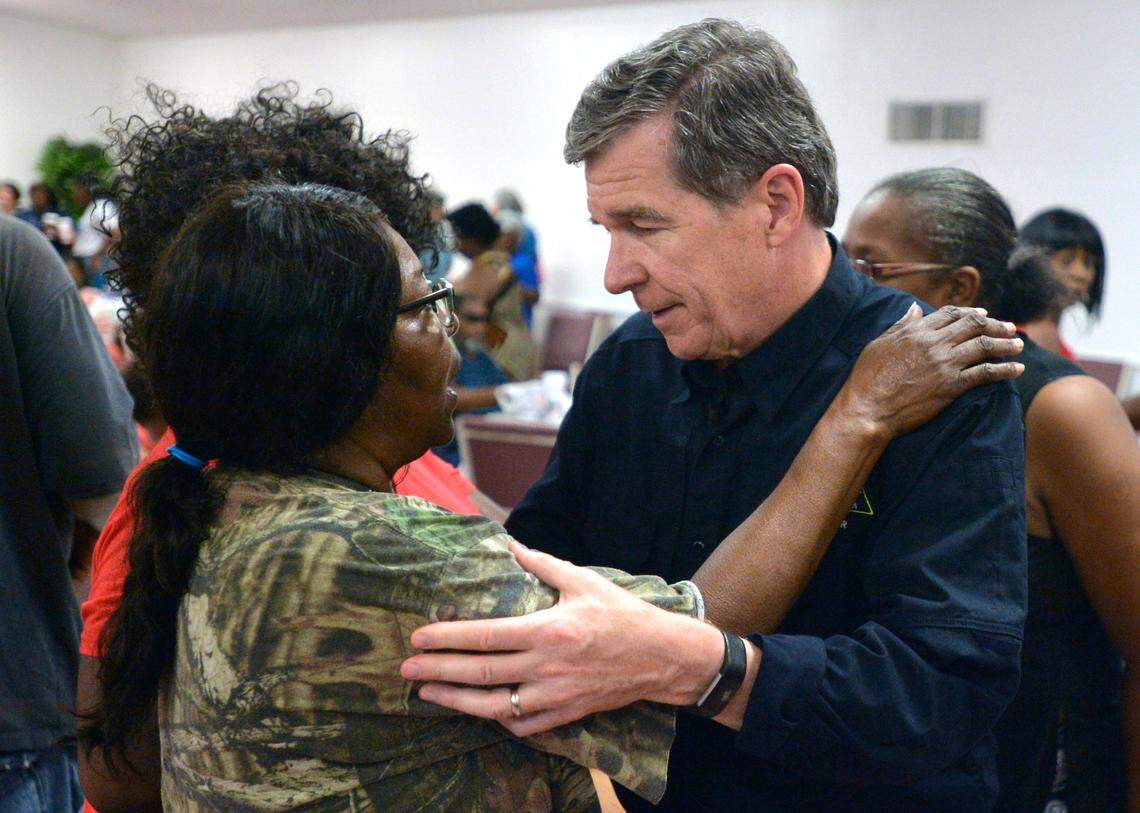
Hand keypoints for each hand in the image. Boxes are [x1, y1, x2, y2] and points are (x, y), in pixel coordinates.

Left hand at [401, 542, 722, 735]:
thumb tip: (508, 545)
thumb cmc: (622, 614)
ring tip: (426, 695)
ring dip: (455, 702)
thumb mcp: (583, 580)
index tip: (420, 638)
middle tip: (406, 669)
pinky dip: (497, 719)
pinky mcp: (565, 714)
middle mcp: (546, 667)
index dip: (448, 638)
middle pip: (480, 673)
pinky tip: (476, 712)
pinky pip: (523, 724)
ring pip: (494, 706)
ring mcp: (554, 696)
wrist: (661, 657)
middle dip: (438, 672)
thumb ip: (542, 564)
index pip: (485, 637)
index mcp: (548, 630)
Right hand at [837, 303, 1023, 438]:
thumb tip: (916, 309)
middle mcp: (934, 343)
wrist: (869, 408)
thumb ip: (901, 325)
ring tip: (1019, 344)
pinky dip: (1005, 370)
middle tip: (1009, 327)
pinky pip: (986, 373)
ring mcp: (945, 363)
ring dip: (1006, 343)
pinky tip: (1017, 369)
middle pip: (973, 325)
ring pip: (984, 346)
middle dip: (995, 324)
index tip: (984, 314)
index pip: (951, 314)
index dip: (971, 312)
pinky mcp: (952, 385)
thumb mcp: (879, 343)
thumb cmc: (867, 377)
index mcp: (916, 330)